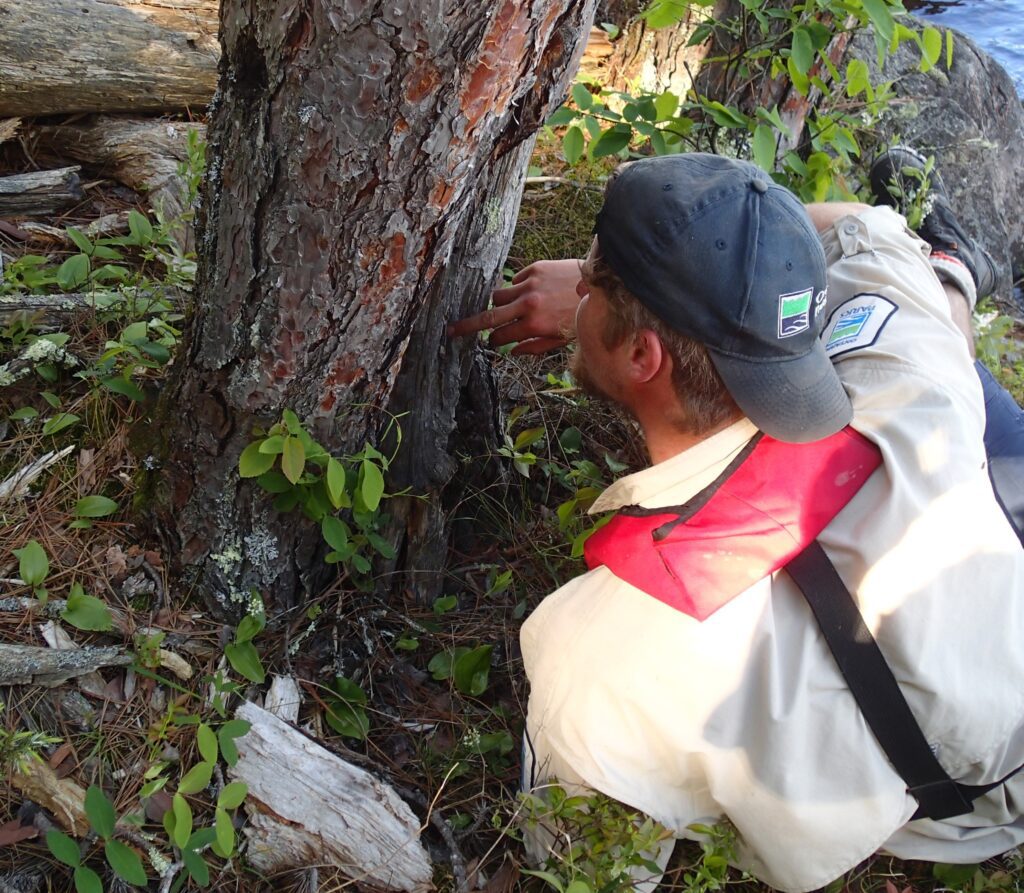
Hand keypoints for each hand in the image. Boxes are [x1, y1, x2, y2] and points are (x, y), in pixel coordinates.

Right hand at [447, 259, 582, 354]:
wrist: (602, 285)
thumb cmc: (582, 316)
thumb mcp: (561, 340)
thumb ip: (534, 347)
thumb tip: (513, 351)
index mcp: (533, 325)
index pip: (500, 336)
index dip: (493, 342)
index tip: (490, 343)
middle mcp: (527, 304)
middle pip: (488, 316)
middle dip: (468, 325)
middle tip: (452, 330)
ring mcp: (529, 284)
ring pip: (497, 295)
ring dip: (498, 304)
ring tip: (507, 307)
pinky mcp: (534, 269)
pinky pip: (514, 280)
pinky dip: (517, 288)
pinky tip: (532, 292)